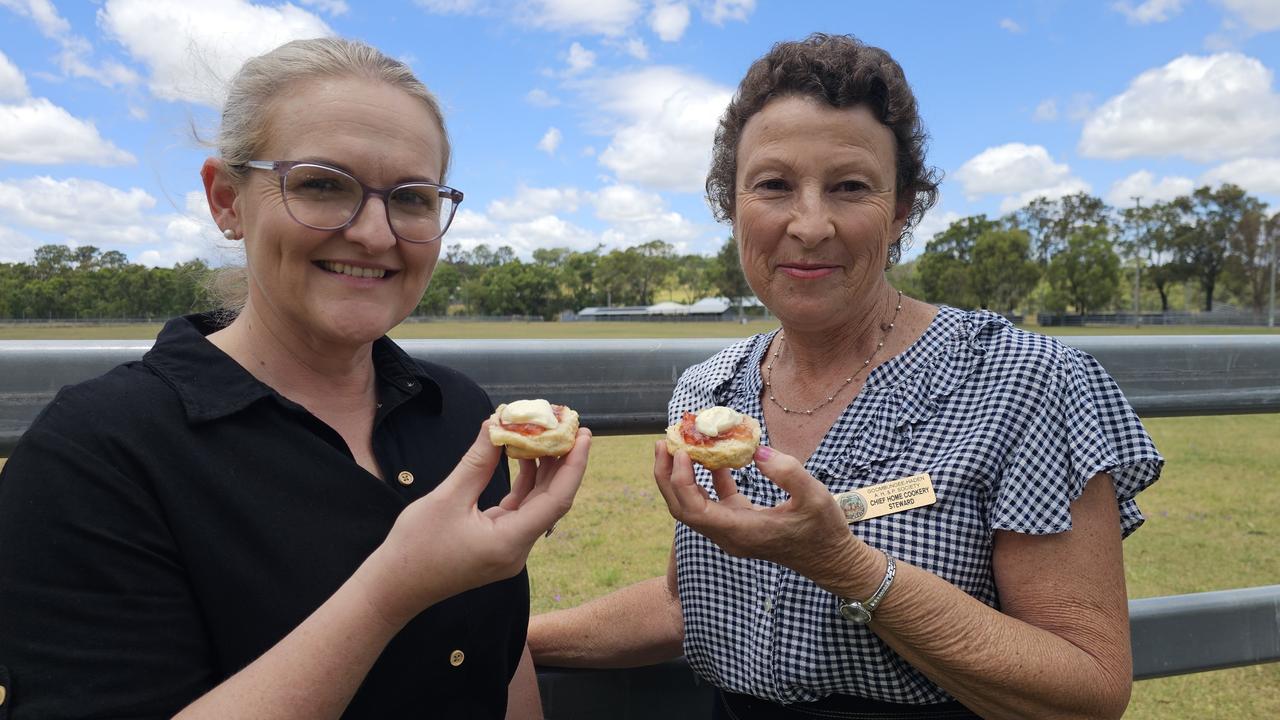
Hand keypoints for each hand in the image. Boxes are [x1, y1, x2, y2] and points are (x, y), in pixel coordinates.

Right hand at [364, 422, 590, 626]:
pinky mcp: (498, 545)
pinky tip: (523, 457)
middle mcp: (517, 550)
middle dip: (562, 461)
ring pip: (537, 504)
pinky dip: (525, 483)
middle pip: (552, 500)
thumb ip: (477, 462)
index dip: (574, 465)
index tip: (584, 433)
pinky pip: (521, 510)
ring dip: (543, 470)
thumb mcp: (447, 498)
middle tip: (567, 424)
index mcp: (510, 543)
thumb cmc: (415, 547)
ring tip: (546, 434)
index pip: (557, 500)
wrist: (394, 588)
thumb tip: (497, 424)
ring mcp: (509, 550)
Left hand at [653, 442, 867, 587]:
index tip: (682, 450)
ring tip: (679, 444)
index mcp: (740, 531)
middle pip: (682, 508)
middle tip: (664, 442)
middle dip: (667, 476)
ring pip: (693, 505)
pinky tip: (713, 457)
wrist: (831, 559)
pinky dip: (707, 479)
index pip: (693, 509)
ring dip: (681, 476)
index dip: (680, 479)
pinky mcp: (740, 523)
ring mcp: (732, 531)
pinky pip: (713, 502)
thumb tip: (757, 451)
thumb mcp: (814, 496)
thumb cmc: (824, 530)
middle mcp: (729, 535)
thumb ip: (787, 472)